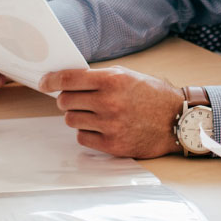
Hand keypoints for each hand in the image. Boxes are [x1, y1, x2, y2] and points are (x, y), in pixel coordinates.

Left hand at [43, 66, 182, 157]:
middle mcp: (109, 102)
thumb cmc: (152, 95)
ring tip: (94, 114)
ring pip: (71, 120)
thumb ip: (99, 77)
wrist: (177, 121)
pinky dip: (86, 132)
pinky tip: (100, 127)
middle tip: (77, 100)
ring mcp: (110, 125)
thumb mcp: (127, 75)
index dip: (51, 80)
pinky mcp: (112, 145)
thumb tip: (68, 80)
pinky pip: (82, 137)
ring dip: (77, 116)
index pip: (69, 79)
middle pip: (65, 101)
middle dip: (67, 99)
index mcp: (112, 80)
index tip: (44, 83)